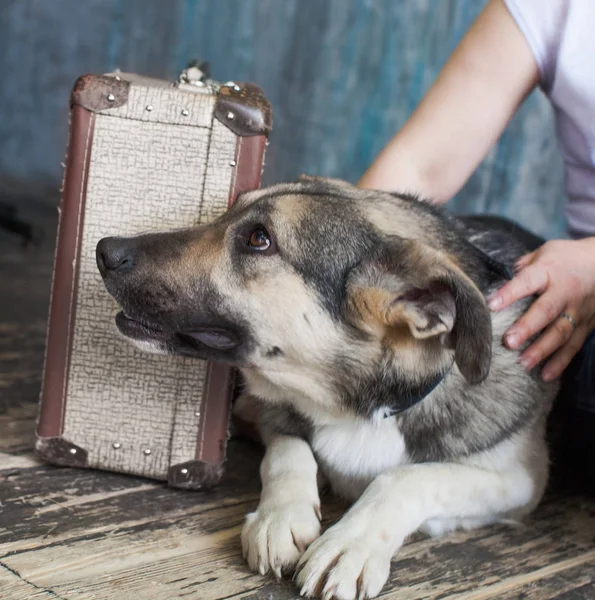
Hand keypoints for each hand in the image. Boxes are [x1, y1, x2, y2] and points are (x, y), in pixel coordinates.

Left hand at [488, 237, 594, 380]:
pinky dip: (561, 362)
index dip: (509, 293)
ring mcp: (578, 310)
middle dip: (527, 328)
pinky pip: (574, 345)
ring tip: (523, 364)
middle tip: (508, 342)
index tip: (491, 304)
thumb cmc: (566, 258)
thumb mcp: (543, 253)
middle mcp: (565, 291)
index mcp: (549, 271)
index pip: (526, 281)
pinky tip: (546, 374)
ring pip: (561, 333)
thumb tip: (497, 281)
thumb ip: (521, 268)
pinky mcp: (587, 325)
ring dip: (542, 350)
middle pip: (546, 311)